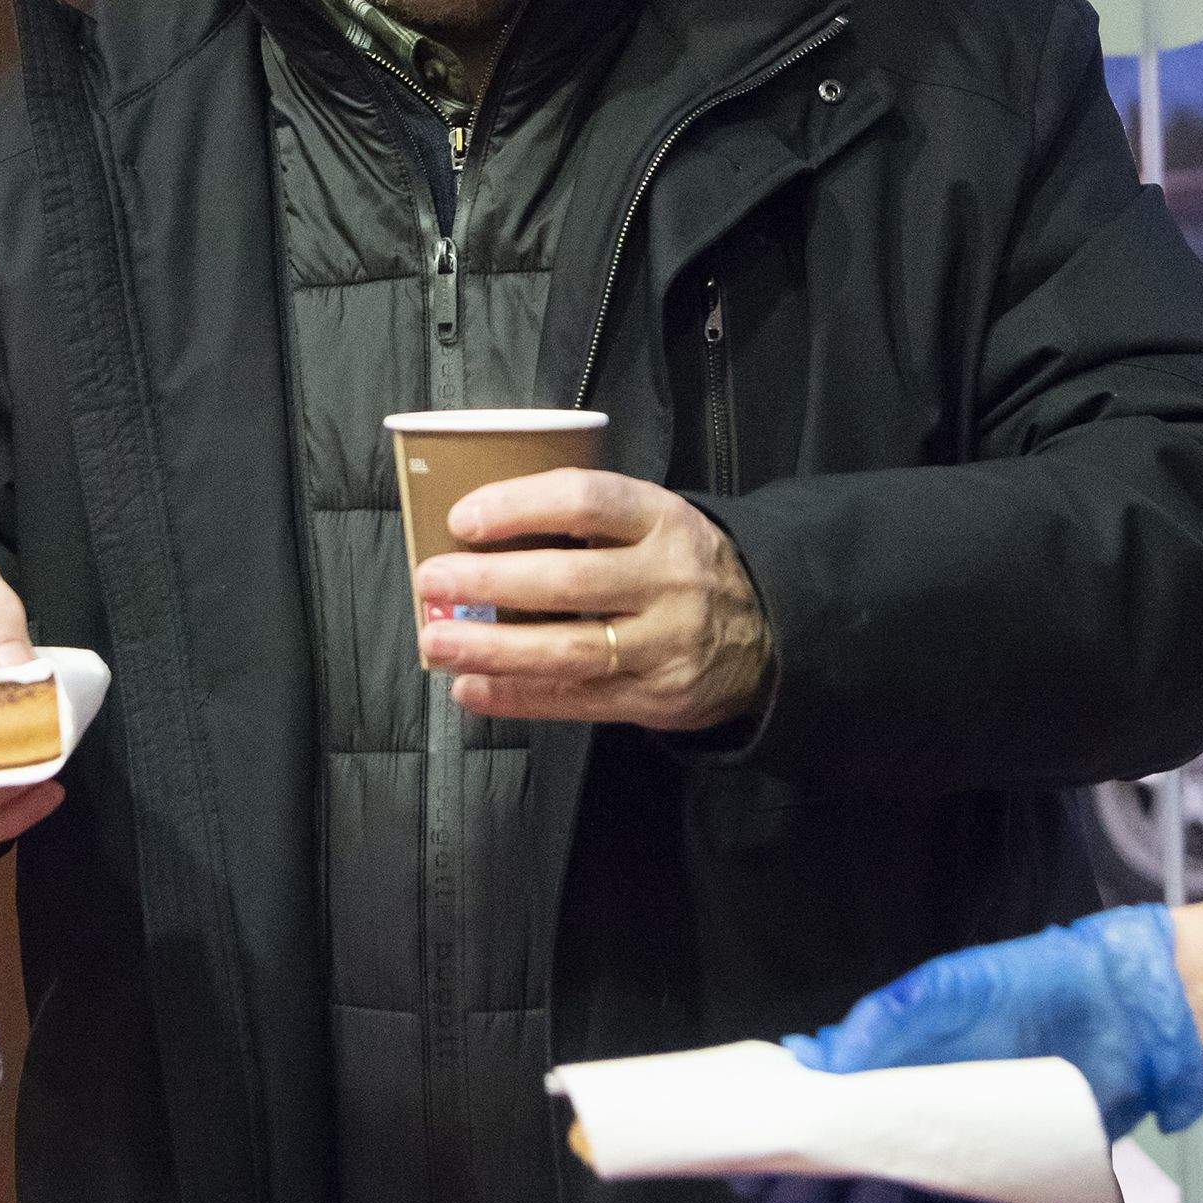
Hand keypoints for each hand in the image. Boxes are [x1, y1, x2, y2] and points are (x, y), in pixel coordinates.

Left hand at [414, 471, 772, 732]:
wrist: (769, 631)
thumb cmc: (683, 566)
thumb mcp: (655, 523)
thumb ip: (587, 524)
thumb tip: (480, 534)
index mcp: (663, 520)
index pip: (586, 501)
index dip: (520, 506)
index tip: (463, 517)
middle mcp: (667, 580)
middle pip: (568, 582)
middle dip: (489, 582)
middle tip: (432, 579)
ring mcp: (665, 644)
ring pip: (567, 650)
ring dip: (491, 648)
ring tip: (436, 642)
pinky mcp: (657, 698)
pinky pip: (576, 701)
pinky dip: (516, 697)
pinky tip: (472, 688)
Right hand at [742, 906, 1202, 1202]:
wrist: (1113, 1014)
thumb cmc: (1018, 991)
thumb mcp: (944, 991)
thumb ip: (883, 1021)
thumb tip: (814, 1061)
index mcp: (869, 1090)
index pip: (799, 1138)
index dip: (763, 1157)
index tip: (743, 1164)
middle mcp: (899, 1142)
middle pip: (825, 1199)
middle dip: (799, 1201)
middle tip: (798, 1185)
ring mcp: (946, 1179)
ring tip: (877, 1186)